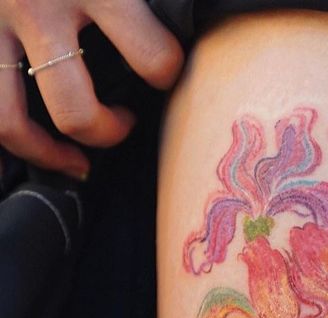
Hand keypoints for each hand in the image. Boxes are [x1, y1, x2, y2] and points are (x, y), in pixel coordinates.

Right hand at [0, 0, 183, 179]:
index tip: (164, 74)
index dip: (168, 73)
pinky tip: (11, 167)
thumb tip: (185, 21)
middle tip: (125, 122)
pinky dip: (0, 149)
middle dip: (106, 131)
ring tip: (74, 161)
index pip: (153, 59)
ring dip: (46, 153)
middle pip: (75, 112)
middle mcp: (38, 7)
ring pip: (12, 122)